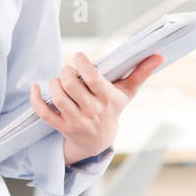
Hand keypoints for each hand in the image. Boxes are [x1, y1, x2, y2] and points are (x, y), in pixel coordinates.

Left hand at [30, 50, 165, 164]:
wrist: (99, 140)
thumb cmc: (112, 109)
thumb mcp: (128, 92)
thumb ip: (142, 72)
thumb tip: (160, 55)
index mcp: (108, 99)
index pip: (93, 78)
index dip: (82, 64)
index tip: (79, 57)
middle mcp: (92, 111)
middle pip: (71, 86)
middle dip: (66, 72)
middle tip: (68, 70)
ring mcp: (76, 120)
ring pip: (58, 98)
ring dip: (53, 84)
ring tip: (58, 79)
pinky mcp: (62, 127)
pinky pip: (44, 113)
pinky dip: (35, 99)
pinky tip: (35, 87)